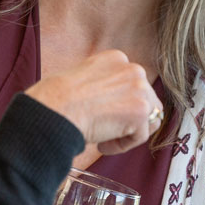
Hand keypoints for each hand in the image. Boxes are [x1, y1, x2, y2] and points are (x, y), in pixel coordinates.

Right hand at [25, 50, 160, 154]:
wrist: (56, 108)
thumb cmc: (58, 98)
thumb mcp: (83, 77)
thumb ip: (104, 83)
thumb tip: (113, 101)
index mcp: (117, 58)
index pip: (132, 83)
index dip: (121, 102)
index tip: (105, 113)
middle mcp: (133, 70)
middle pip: (146, 99)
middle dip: (130, 117)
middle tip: (109, 129)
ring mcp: (140, 89)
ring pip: (149, 117)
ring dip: (130, 131)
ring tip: (106, 138)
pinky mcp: (141, 111)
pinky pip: (140, 136)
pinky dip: (121, 145)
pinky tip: (102, 145)